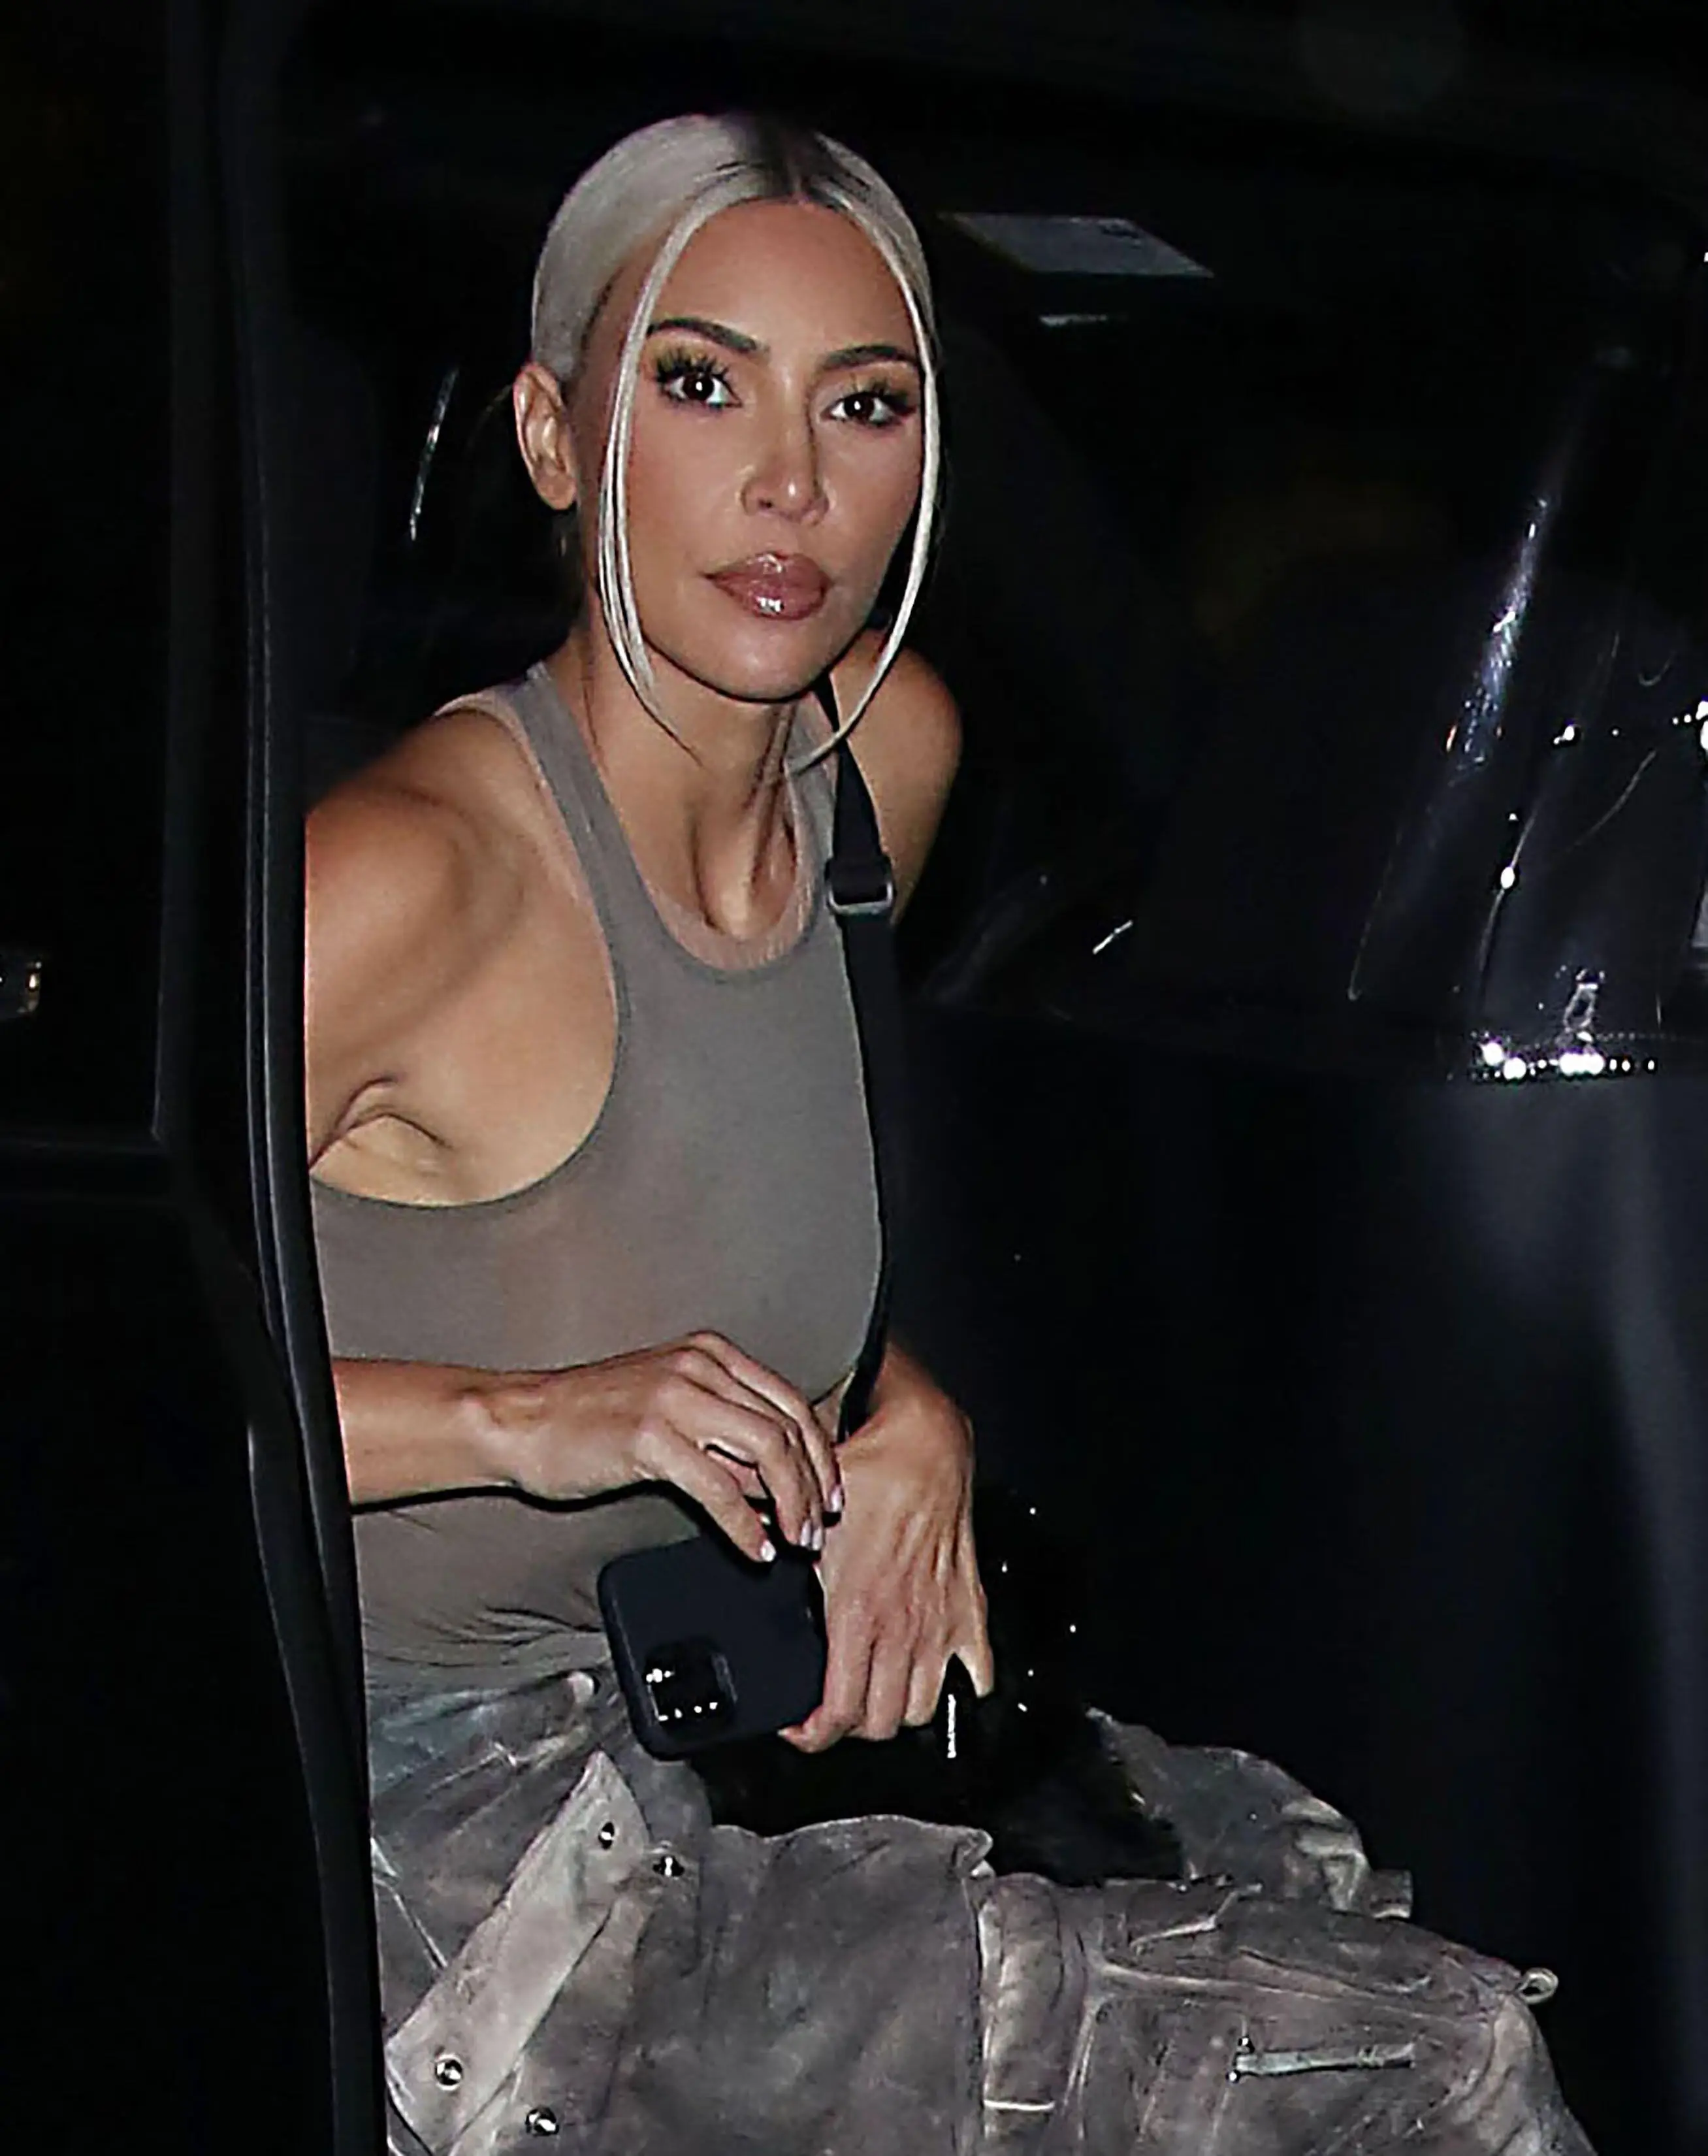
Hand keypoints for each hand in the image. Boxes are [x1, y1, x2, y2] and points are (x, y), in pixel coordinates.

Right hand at [489, 1332, 839, 1560]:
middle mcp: (700, 1366)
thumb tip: (778, 1482)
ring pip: (765, 1451)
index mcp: (711, 1354)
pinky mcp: (649, 1437)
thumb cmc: (592, 1420)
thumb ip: (725, 1438)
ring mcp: (675, 1398)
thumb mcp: (672, 1413)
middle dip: (814, 1484)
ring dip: (791, 1503)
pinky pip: (718, 1486)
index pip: (791, 1403)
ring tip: (795, 1541)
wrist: (522, 1420)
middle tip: (819, 1528)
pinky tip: (755, 1547)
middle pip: (787, 1428)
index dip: (821, 1454)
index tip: (831, 1494)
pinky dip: (745, 1523)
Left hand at [783, 1345, 991, 1749]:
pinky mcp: (969, 1610)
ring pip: (922, 1709)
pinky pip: (977, 1674)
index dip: (812, 1735)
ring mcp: (940, 1624)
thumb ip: (767, 1542)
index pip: (838, 1711)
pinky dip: (958, 1688)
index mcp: (856, 1612)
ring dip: (897, 1711)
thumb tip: (734, 1551)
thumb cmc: (870, 1473)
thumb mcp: (804, 1514)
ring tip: (873, 1693)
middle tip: (828, 1706)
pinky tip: (934, 1676)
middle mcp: (902, 1628)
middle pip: (880, 1723)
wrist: (928, 1445)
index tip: (796, 1726)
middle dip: (849, 1727)